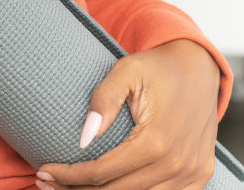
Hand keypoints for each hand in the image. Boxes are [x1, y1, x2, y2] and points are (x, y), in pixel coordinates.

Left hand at [35, 40, 220, 189]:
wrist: (200, 67)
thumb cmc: (158, 68)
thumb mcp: (127, 70)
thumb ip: (104, 99)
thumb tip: (84, 138)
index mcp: (156, 141)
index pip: (102, 173)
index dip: (68, 176)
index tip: (44, 171)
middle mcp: (176, 164)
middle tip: (47, 182)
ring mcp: (191, 174)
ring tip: (71, 188)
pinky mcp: (199, 176)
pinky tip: (109, 188)